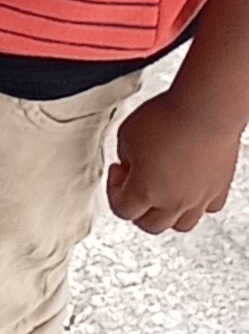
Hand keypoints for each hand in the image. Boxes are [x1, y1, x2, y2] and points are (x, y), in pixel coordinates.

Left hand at [107, 82, 243, 232]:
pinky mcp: (220, 187)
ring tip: (162, 195)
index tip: (118, 173)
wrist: (206, 108)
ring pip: (182, 224)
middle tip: (135, 189)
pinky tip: (190, 188)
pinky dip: (197, 205)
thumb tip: (130, 165)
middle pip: (151, 225)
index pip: (122, 210)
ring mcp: (200, 197)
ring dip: (168, 215)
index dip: (113, 191)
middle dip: (138, 210)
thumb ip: (125, 157)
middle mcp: (174, 201)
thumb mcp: (126, 135)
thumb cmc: (168, 117)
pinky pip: (209, 208)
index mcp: (145, 191)